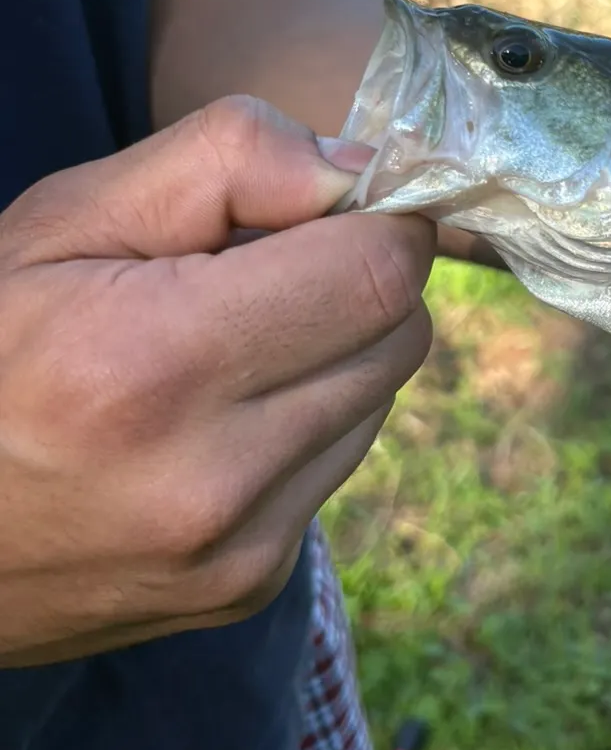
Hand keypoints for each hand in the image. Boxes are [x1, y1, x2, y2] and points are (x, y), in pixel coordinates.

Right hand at [0, 96, 434, 665]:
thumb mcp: (69, 218)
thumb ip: (227, 161)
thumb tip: (359, 165)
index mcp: (155, 366)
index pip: (381, 272)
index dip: (372, 219)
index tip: (323, 210)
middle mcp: (209, 480)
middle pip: (402, 333)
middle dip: (357, 280)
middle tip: (260, 275)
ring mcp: (237, 552)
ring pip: (381, 398)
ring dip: (335, 354)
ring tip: (220, 352)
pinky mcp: (248, 588)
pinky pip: (337, 464)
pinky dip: (305, 425)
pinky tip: (211, 422)